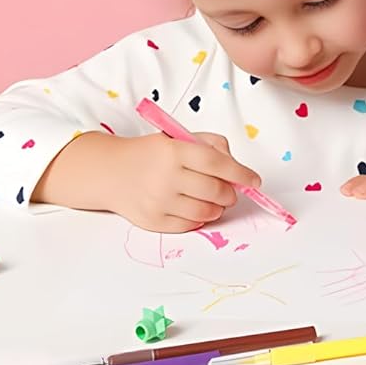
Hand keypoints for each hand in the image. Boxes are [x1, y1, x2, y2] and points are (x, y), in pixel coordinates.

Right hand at [105, 132, 261, 233]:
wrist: (110, 172)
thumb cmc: (151, 154)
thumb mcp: (179, 138)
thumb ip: (211, 145)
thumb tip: (236, 167)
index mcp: (175, 152)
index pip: (217, 164)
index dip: (241, 174)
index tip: (255, 181)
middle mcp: (166, 177)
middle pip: (216, 191)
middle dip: (230, 193)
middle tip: (229, 191)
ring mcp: (159, 201)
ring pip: (206, 212)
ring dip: (217, 208)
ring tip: (212, 199)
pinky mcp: (153, 221)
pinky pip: (190, 225)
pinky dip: (199, 219)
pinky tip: (194, 207)